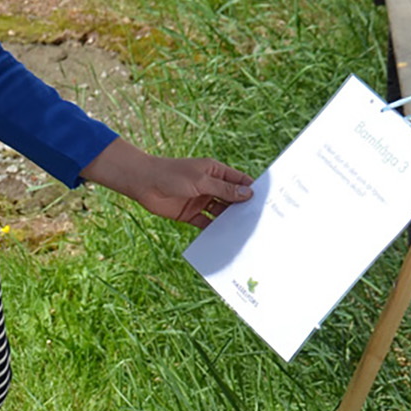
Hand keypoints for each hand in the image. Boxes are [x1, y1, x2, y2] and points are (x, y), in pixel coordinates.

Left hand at [79, 137, 253, 229]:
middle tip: (260, 221)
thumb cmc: (171, 174)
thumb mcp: (201, 180)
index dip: (252, 189)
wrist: (143, 183)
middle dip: (244, 208)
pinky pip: (207, 224)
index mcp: (215, 171)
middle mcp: (210, 186)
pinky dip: (215, 230)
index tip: (267, 201)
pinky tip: (225, 239)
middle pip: (232, 198)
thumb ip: (224, 189)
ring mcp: (201, 200)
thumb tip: (247, 194)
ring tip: (245, 233)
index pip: (239, 180)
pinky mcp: (191, 214)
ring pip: (221, 212)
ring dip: (230, 221)